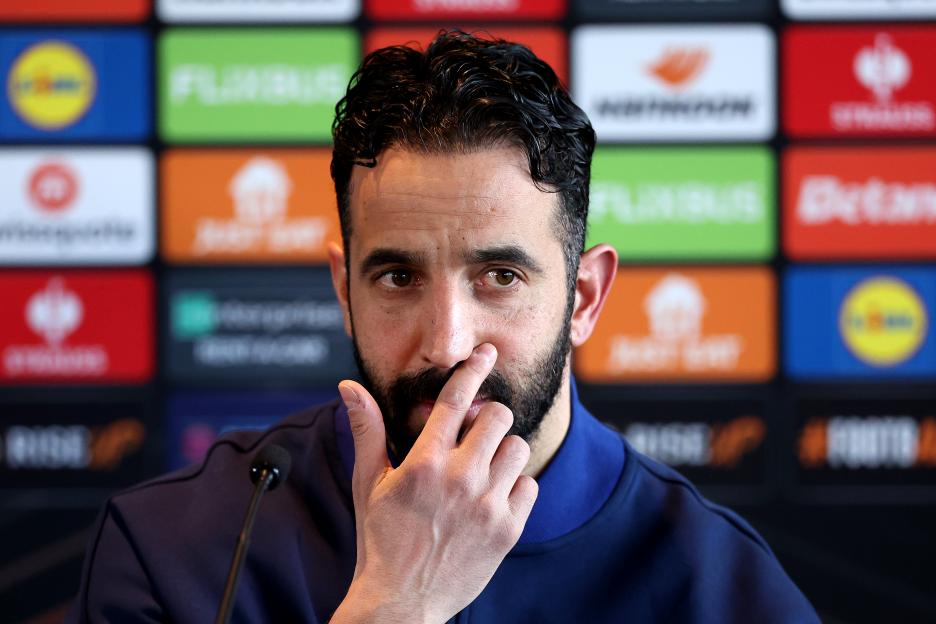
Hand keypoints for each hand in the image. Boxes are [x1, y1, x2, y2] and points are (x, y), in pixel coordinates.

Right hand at [330, 344, 538, 623]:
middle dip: (488, 418)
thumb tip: (349, 387)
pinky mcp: (508, 529)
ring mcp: (488, 505)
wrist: (402, 603)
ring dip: (502, 451)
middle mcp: (460, 479)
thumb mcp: (368, 483)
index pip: (456, 399)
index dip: (473, 369)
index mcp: (423, 463)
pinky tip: (490, 499)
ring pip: (518, 448)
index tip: (486, 353)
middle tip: (475, 434)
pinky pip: (529, 485)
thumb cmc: (380, 539)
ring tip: (481, 469)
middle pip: (498, 416)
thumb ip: (367, 430)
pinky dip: (514, 487)